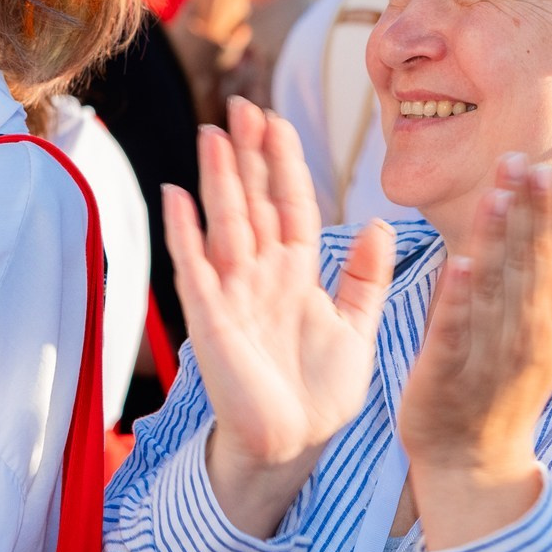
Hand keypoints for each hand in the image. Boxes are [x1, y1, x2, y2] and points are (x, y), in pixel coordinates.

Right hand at [165, 95, 394, 537]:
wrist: (293, 446)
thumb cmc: (320, 392)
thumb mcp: (357, 327)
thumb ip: (367, 277)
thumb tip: (377, 223)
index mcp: (298, 272)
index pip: (291, 203)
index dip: (285, 162)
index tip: (279, 118)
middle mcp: (262, 274)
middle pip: (255, 201)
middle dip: (249, 154)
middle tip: (243, 104)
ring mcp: (232, 292)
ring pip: (226, 222)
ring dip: (219, 178)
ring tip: (213, 133)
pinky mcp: (210, 318)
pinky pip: (193, 266)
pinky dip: (183, 231)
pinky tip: (174, 193)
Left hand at [397, 156, 551, 547]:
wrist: (473, 469)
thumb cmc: (504, 397)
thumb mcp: (544, 345)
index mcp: (545, 330)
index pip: (545, 263)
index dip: (542, 216)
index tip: (539, 168)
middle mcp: (522, 344)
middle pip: (523, 271)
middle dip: (522, 216)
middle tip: (519, 162)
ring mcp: (487, 365)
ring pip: (493, 297)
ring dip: (495, 244)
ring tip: (495, 196)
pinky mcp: (446, 383)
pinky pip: (453, 337)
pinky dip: (457, 302)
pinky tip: (458, 263)